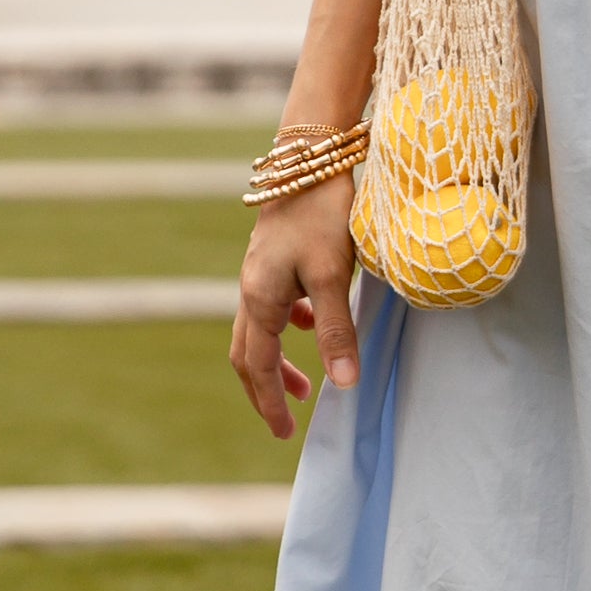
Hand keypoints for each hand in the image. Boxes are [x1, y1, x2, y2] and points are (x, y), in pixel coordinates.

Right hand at [232, 177, 361, 435]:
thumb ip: (336, 330)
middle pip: (246, 354)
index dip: (270, 403)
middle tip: (285, 421)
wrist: (309, 157)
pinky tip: (309, 323)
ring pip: (257, 330)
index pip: (258, 366)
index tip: (284, 433)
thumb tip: (343, 385)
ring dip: (276, 362)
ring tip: (304, 384)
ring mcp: (259, 272)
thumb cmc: (322, 215)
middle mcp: (251, 289)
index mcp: (259, 300)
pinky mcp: (273, 257)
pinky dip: (286, 327)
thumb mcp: (333, 276)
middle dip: (264, 391)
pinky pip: (271, 305)